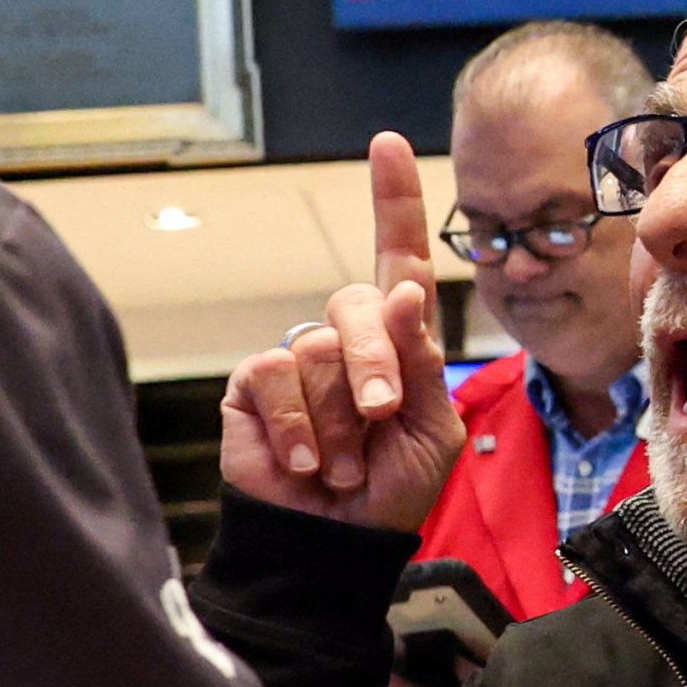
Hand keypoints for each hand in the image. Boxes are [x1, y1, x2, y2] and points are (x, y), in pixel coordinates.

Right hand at [218, 133, 467, 533]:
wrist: (339, 544)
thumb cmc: (391, 490)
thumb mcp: (431, 430)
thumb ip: (420, 360)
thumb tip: (403, 288)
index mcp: (399, 341)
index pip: (397, 258)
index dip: (392, 200)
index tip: (387, 143)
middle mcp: (345, 338)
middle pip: (359, 305)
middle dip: (376, 365)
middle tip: (381, 417)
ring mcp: (297, 358)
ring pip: (318, 352)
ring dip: (339, 421)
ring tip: (342, 465)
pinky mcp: (255, 384)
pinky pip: (277, 377)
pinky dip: (299, 429)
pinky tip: (304, 464)